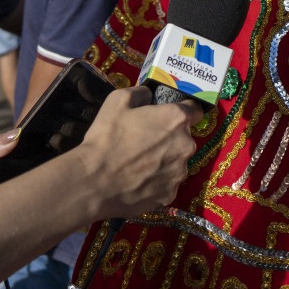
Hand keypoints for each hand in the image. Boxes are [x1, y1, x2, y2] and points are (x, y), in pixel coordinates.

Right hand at [80, 87, 199, 218]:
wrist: (93, 182)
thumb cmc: (107, 137)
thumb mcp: (118, 100)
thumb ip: (141, 93)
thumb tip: (149, 95)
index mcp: (177, 119)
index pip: (195, 110)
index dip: (183, 110)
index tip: (169, 115)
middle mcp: (186, 146)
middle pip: (185, 138)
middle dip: (170, 138)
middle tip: (146, 141)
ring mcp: (180, 173)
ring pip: (177, 162)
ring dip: (165, 161)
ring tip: (140, 164)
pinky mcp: (170, 195)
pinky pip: (167, 183)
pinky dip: (157, 181)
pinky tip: (138, 181)